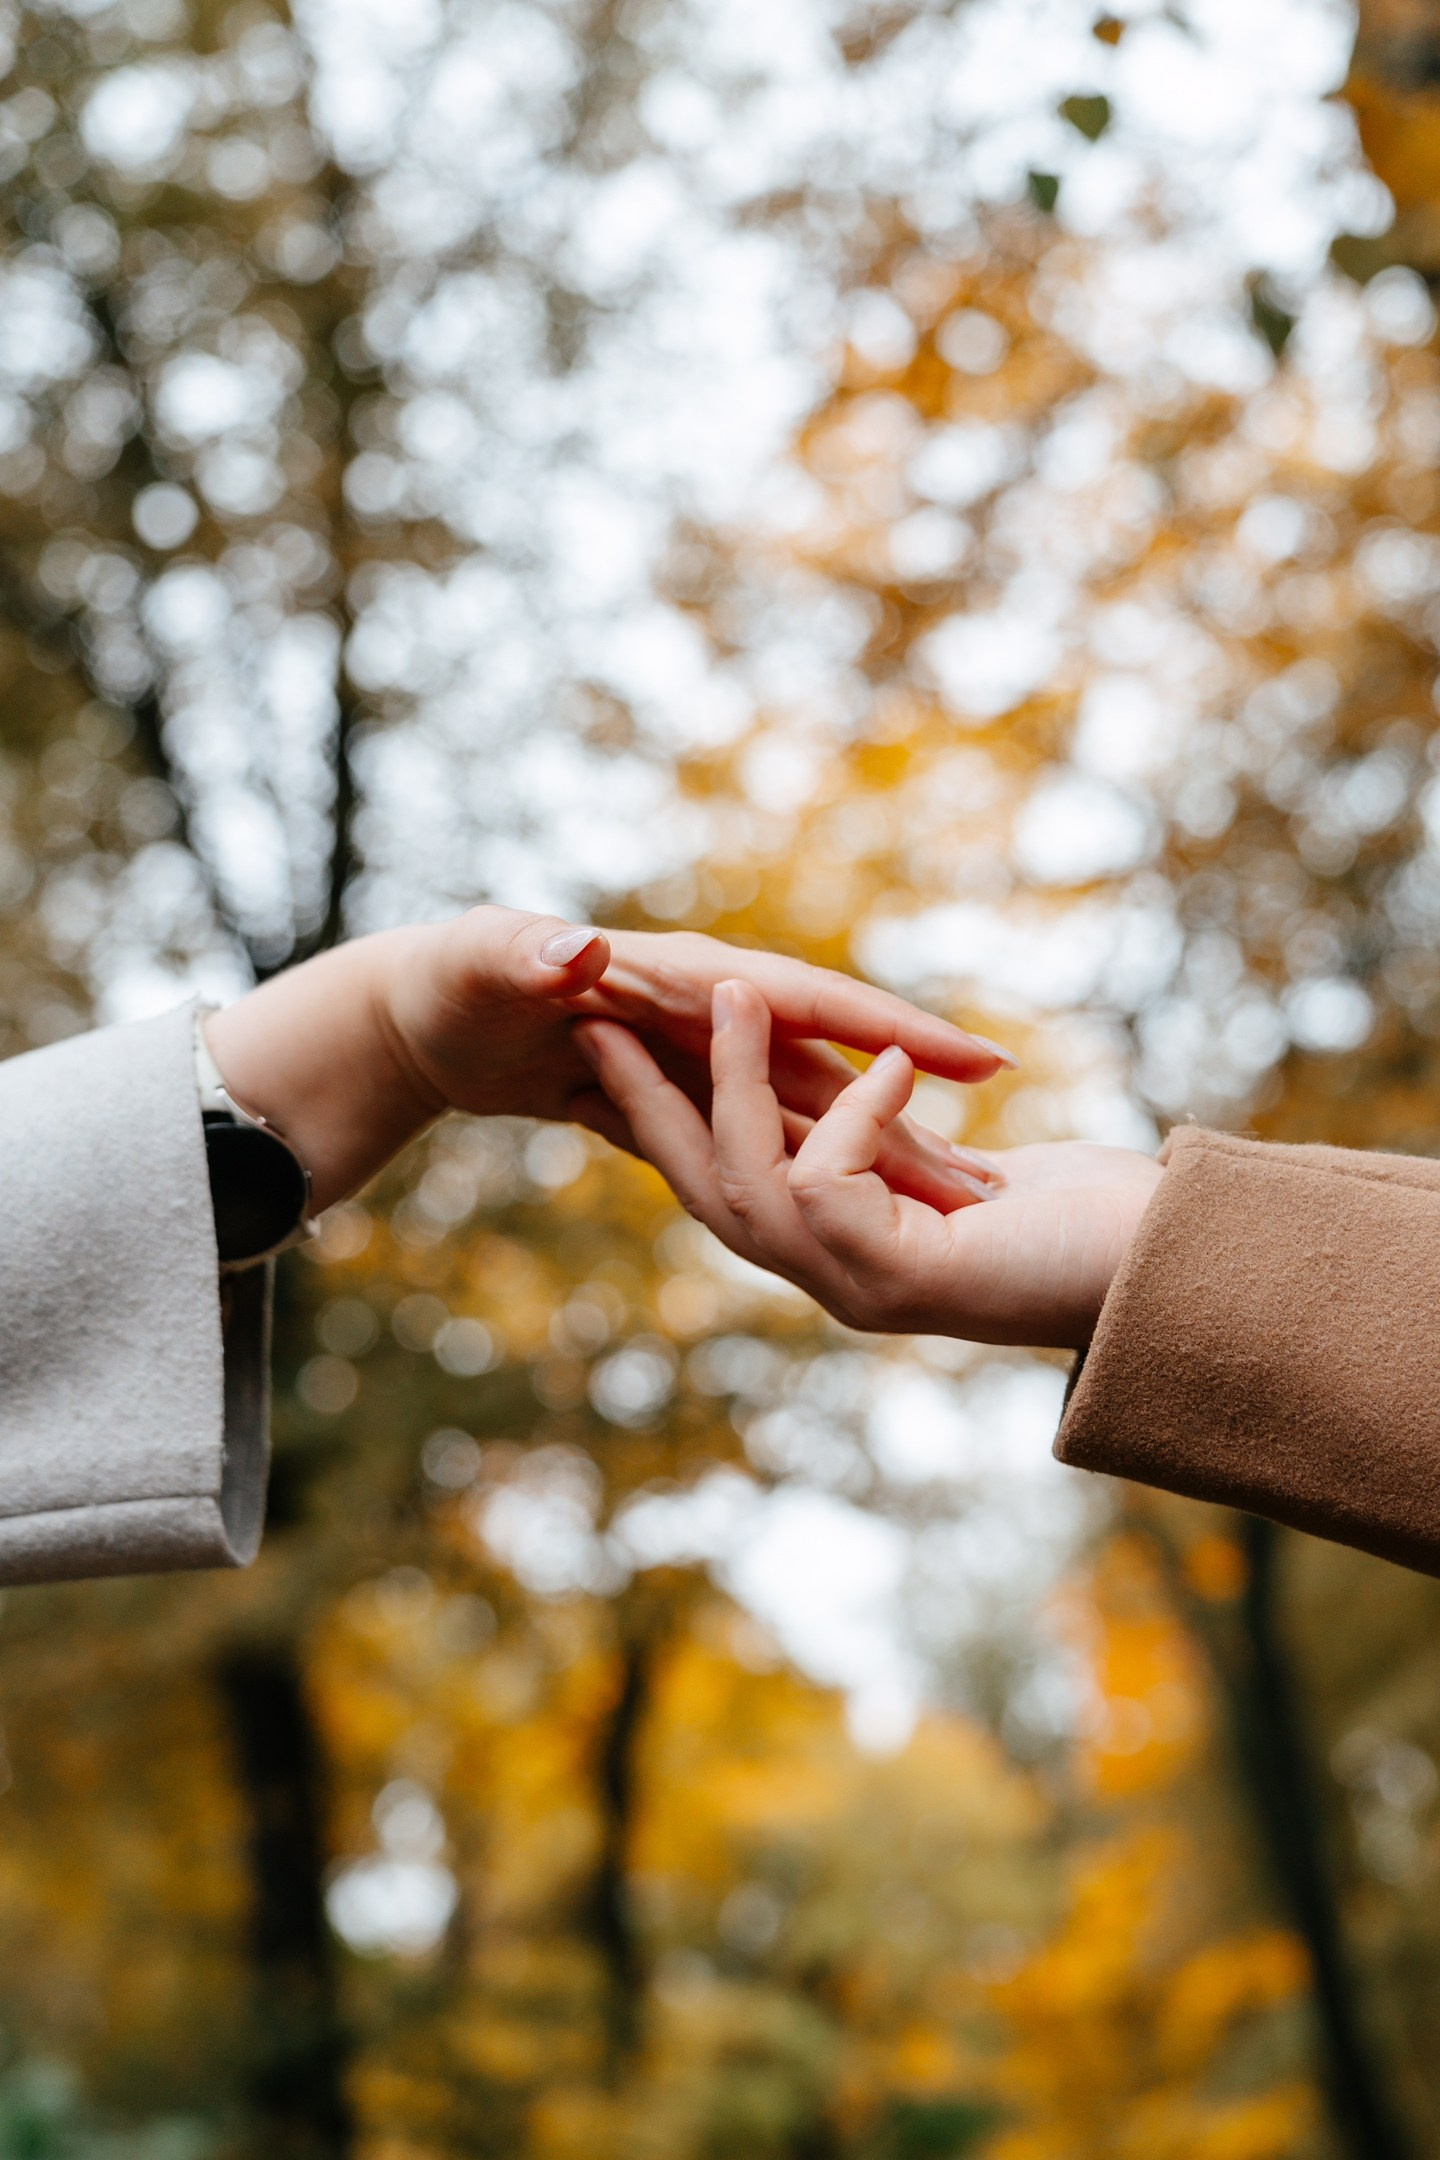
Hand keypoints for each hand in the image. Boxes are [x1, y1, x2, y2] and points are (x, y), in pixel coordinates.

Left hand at [204, 908, 1013, 1215]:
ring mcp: (700, 1057)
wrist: (420, 1010)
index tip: (987, 1064)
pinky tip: (855, 1211)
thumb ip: (527, 952)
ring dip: (870, 1160)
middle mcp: (711, 1016)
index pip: (810, 1001)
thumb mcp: (481, 958)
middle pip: (833, 1071)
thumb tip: (580, 946)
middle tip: (998, 1186)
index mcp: (686, 978)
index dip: (897, 1030)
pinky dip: (809, 1168)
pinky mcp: (679, 1093)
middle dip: (913, 1124)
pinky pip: (761, 1135)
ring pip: (806, 1115)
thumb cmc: (451, 973)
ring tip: (948, 1209)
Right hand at [575, 980, 1162, 1348]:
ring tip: (729, 989)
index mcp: (847, 1252)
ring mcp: (863, 1289)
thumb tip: (876, 1090)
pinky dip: (852, 1112)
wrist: (1180, 1273)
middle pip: (706, 1190)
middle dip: (646, 1102)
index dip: (668, 1119)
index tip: (619, 1047)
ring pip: (749, 1181)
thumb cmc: (1096, 1217)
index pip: (730, 1183)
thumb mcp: (968, 1169)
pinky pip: (824, 1179)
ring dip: (729, 1081)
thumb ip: (900, 1144)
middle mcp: (839, 1280)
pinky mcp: (899, 1279)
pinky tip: (902, 1067)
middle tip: (596, 1015)